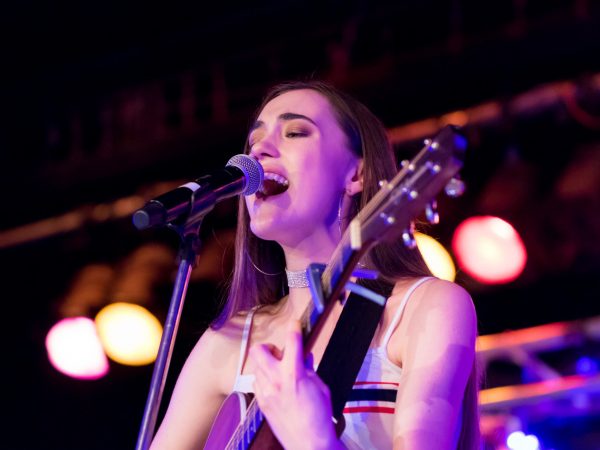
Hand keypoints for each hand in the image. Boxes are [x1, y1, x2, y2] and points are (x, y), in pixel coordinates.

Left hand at [249, 320, 342, 449]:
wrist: (309, 443)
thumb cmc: (318, 418)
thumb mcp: (321, 388)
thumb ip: (309, 370)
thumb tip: (304, 358)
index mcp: (293, 374)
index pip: (292, 342)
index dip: (294, 329)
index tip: (294, 323)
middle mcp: (275, 381)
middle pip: (260, 351)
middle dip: (270, 348)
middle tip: (281, 354)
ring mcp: (265, 392)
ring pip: (258, 367)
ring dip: (268, 365)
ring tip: (282, 374)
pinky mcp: (261, 403)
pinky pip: (258, 383)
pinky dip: (266, 380)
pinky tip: (277, 387)